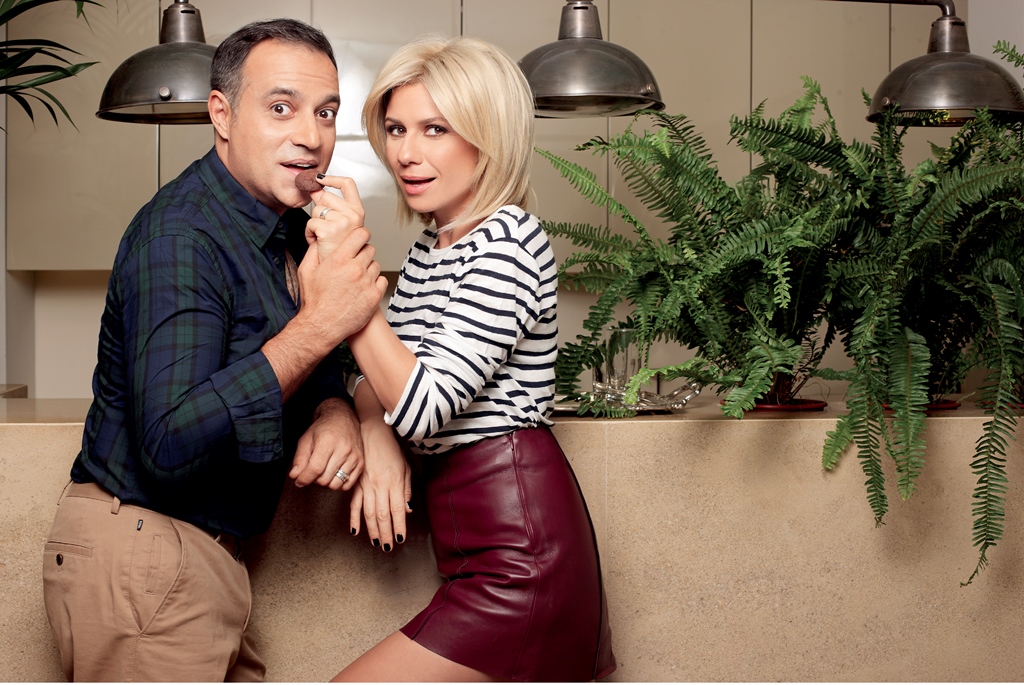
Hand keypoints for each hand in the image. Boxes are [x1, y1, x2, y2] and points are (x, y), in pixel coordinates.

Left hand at [289, 398, 362, 489]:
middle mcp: (343, 450)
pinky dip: (338, 484)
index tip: (299, 481)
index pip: (315, 469)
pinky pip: (347, 485)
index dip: (304, 478)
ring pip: (336, 484)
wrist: (343, 418)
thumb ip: (299, 458)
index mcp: (328, 442)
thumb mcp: (306, 439)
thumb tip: (295, 476)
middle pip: (324, 479)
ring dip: (326, 482)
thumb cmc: (323, 428)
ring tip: (323, 472)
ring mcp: (354, 457)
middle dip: (314, 479)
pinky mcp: (360, 463)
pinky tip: (334, 474)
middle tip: (312, 471)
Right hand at [295, 220, 386, 348]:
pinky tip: (363, 289)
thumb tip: (319, 240)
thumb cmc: (314, 301)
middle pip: (370, 249)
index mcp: (339, 260)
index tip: (360, 239)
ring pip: (376, 265)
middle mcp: (355, 269)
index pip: (361, 235)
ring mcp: (366, 283)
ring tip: (357, 279)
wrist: (322, 326)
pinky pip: (382, 281)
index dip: (361, 235)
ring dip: (368, 269)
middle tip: (355, 263)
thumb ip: (313, 252)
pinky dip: (375, 283)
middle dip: (362, 254)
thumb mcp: (306, 272)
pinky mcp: (374, 296)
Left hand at [307, 176, 363, 258]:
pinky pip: (310, 223)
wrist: (339, 272)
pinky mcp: (330, 230)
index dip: (332, 178)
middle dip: (320, 209)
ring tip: (323, 237)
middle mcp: (353, 215)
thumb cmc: (339, 250)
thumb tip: (315, 188)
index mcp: (357, 212)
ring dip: (314, 223)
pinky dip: (309, 233)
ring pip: (316, 210)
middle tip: (326, 227)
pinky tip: (318, 242)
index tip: (320, 179)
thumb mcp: (340, 224)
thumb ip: (329, 205)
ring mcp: (343, 222)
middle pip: (326, 196)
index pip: (347, 184)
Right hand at [349, 417, 412, 551]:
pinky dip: (353, 519)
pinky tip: (354, 530)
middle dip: (385, 533)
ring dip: (372, 530)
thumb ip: (406, 490)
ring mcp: (366, 486)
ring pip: (368, 513)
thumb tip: (406, 510)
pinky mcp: (356, 484)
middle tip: (387, 547)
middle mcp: (380, 486)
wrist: (372, 433)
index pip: (397, 510)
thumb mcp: (406, 467)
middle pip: (382, 515)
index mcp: (395, 482)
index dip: (398, 526)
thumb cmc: (392, 449)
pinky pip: (354, 504)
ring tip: (376, 543)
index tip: (400, 539)